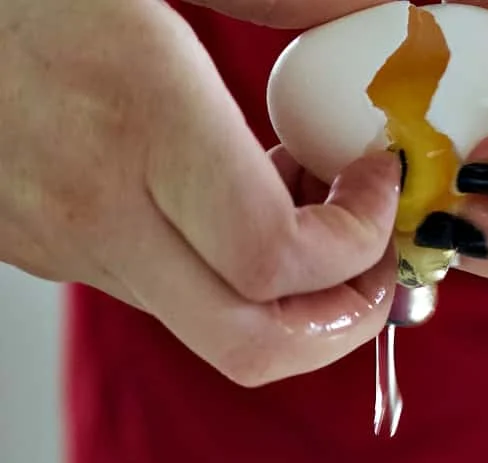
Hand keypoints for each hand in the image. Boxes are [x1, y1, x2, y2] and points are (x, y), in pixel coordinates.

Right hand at [0, 0, 396, 384]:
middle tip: (375, 268)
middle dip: (340, 325)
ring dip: (289, 296)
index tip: (380, 188)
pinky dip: (224, 271)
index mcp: (135, 117)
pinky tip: (230, 194)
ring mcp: (62, 240)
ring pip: (211, 326)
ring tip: (312, 209)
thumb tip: (390, 16)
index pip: (275, 261)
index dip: (357, 247)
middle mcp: (98, 204)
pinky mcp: (39, 246)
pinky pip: (160, 290)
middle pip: (252, 347)